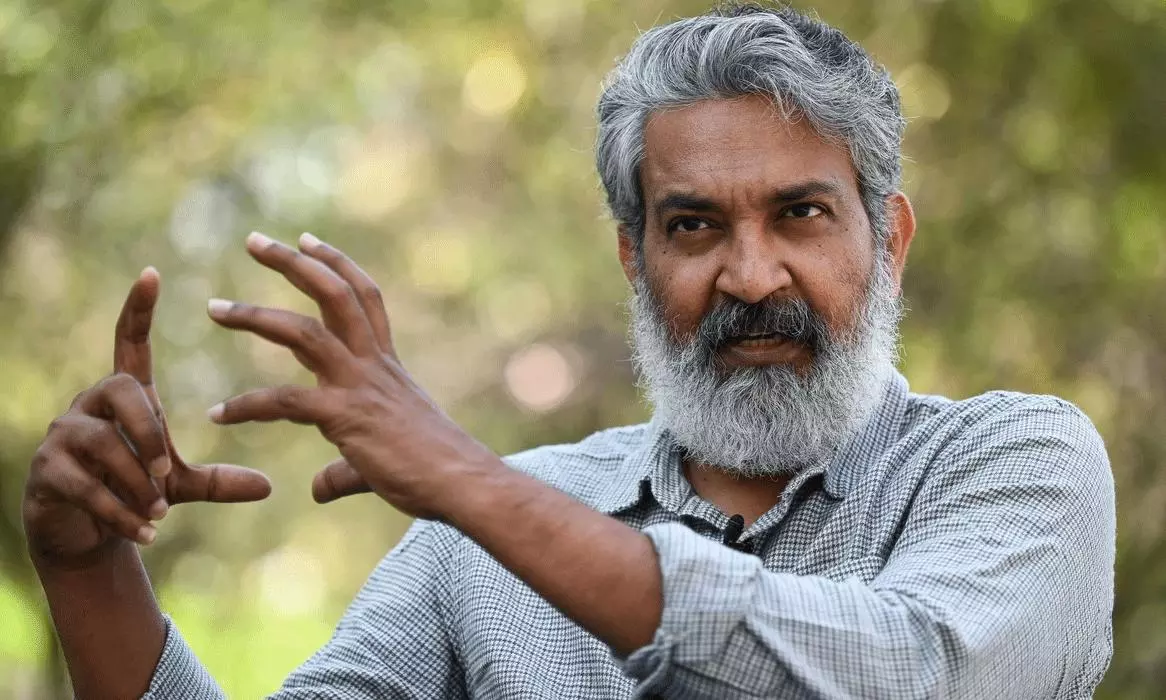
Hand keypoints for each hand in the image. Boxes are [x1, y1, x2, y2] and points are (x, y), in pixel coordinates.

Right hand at [23, 267, 271, 569]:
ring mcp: (62, 435)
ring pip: (103, 443)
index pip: (129, 342)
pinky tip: (145, 533)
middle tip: (165, 474)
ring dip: (135, 482)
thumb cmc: (134, 494)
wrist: (81, 535)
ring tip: (157, 513)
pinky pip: (86, 485)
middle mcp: (89, 404)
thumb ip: (219, 481)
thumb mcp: (180, 485)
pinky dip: (120, 513)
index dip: (138, 309)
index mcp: (125, 396)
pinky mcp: (47, 471)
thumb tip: (269, 486)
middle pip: (122, 394)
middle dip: (148, 435)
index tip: (152, 273)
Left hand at [205, 232, 498, 518]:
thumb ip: (343, 471)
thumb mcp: (381, 461)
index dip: (336, 265)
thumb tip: (318, 487)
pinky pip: (284, 401)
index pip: (363, 298)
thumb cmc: (434, 473)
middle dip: (294, 263)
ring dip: (256, 316)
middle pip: (334, 295)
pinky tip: (220, 415)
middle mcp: (373, 365)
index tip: (307, 240)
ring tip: (215, 309)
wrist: (463, 484)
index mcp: (386, 365)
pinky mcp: (346, 416)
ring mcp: (359, 386)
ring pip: (304, 332)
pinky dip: (247, 406)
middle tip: (255, 240)